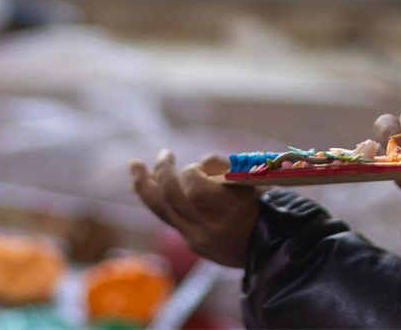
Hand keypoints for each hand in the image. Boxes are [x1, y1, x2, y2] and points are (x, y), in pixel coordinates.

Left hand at [130, 149, 262, 267]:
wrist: (265, 246)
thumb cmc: (261, 204)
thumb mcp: (252, 181)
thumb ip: (224, 168)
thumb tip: (198, 163)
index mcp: (230, 208)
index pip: (194, 186)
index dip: (193, 171)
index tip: (202, 168)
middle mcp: (209, 225)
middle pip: (172, 195)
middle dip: (164, 171)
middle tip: (164, 155)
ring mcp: (196, 236)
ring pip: (160, 208)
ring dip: (145, 183)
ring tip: (135, 165)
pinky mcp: (189, 239)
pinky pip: (163, 216)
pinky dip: (151, 196)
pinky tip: (138, 183)